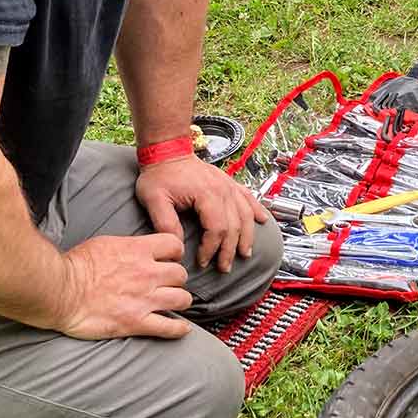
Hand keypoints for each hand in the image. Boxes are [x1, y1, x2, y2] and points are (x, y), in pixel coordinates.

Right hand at [56, 233, 191, 339]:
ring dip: (179, 301)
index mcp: (138, 251)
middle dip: (176, 279)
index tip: (170, 259)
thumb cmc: (74, 266)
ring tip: (174, 303)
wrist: (59, 291)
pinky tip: (180, 328)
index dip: (174, 253)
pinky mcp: (136, 322)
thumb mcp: (104, 244)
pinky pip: (169, 327)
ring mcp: (144, 299)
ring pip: (182, 299)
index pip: (174, 245)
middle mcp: (147, 274)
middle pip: (180, 274)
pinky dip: (178, 329)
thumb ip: (126, 247)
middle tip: (168, 284)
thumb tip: (133, 250)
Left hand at [135, 156, 270, 273]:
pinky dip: (257, 210)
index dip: (211, 248)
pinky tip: (263, 220)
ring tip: (245, 253)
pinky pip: (248, 198)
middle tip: (224, 267)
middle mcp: (223, 190)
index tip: (202, 261)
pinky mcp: (229, 183)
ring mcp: (228, 186)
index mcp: (207, 194)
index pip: (217, 229)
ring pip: (246, 215)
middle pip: (234, 226)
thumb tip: (178, 246)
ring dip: (247, 236)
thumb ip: (166, 223)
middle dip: (230, 250)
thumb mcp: (154, 200)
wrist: (167, 150)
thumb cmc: (159, 174)